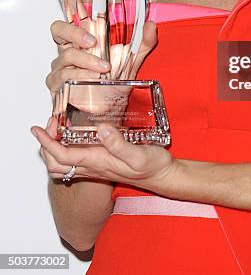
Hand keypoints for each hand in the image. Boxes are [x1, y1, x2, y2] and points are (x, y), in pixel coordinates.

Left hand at [31, 116, 173, 189]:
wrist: (162, 177)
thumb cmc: (152, 166)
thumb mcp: (138, 153)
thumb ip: (119, 143)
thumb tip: (102, 129)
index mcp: (98, 161)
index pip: (62, 155)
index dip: (47, 142)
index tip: (38, 129)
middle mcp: (94, 165)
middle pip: (56, 163)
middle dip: (46, 145)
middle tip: (48, 124)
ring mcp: (97, 166)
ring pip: (64, 164)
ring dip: (53, 149)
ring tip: (56, 129)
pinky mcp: (103, 164)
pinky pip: (76, 161)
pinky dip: (66, 150)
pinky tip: (74, 137)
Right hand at [47, 0, 157, 111]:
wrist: (111, 106)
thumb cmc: (117, 77)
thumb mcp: (135, 55)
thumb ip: (144, 39)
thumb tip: (151, 24)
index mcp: (84, 34)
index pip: (70, 9)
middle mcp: (69, 47)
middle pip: (58, 29)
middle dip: (74, 33)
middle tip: (92, 42)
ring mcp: (61, 66)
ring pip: (64, 56)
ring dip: (85, 61)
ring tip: (104, 69)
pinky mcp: (58, 85)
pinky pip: (61, 77)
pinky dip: (78, 78)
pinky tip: (91, 80)